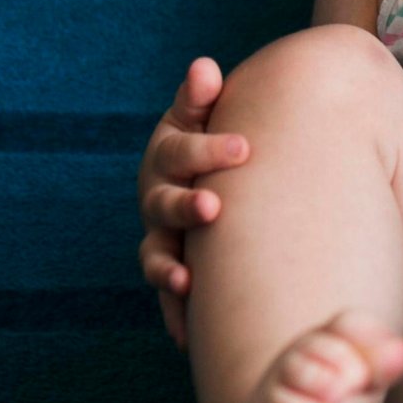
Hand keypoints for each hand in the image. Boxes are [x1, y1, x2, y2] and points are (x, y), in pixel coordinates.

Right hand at [136, 56, 248, 351]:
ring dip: (167, 268)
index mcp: (168, 153)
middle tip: (214, 208)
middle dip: (186, 207)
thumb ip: (202, 97)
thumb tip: (204, 67)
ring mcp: (161, 234)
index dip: (209, 149)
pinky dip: (175, 312)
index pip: (181, 150)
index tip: (246, 146)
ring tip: (186, 281)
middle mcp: (157, 195)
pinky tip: (188, 335)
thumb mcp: (205, 112)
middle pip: (163, 203)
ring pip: (156, 254)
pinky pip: (168, 294)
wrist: (213, 168)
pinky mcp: (172, 267)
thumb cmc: (217, 135)